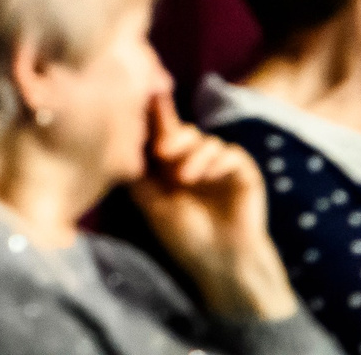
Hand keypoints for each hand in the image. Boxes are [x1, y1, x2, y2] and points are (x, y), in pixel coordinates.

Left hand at [127, 94, 296, 322]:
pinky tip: (207, 176)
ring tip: (183, 178)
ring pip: (204, 140)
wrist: (222, 262)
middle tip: (161, 152)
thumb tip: (117, 141)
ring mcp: (219, 165)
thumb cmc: (184, 237)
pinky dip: (216, 160)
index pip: (161, 134)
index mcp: (170, 166)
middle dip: (170, 137)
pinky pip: (229, 152)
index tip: (143, 97)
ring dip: (192, 154)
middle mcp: (194, 160)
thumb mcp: (151, 204)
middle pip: (182, 131)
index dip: (153, 116)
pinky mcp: (242, 171)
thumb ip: (138, 172)